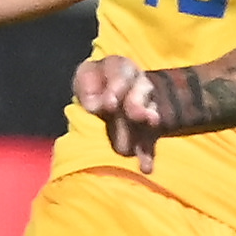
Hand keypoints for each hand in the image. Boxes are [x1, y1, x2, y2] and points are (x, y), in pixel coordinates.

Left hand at [75, 51, 172, 169]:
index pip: (121, 73)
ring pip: (148, 116)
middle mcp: (138, 85)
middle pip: (139, 94)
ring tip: (144, 139)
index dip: (116, 88)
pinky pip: (149, 140)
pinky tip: (146, 167)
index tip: (111, 104)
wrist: (107, 88)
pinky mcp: (147, 129)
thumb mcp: (86, 77)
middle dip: (136, 106)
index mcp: (121, 68)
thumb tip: (97, 107)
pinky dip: (147, 154)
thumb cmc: (94, 80)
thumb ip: (89, 89)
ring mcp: (146, 107)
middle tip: (135, 116)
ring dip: (146, 128)